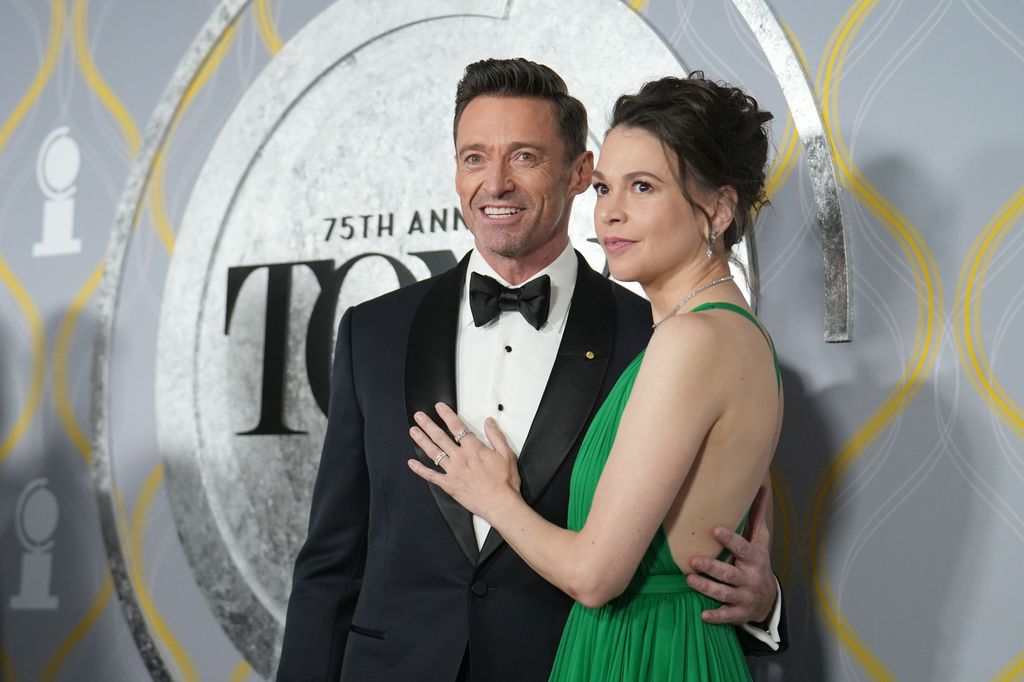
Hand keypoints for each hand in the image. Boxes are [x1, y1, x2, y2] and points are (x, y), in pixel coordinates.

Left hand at [407, 403, 520, 518]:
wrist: (499, 503)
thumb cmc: (504, 482)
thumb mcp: (506, 454)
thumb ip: (496, 436)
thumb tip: (489, 422)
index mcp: (473, 448)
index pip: (457, 427)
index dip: (446, 415)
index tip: (439, 407)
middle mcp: (460, 457)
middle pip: (440, 437)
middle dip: (428, 424)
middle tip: (419, 416)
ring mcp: (452, 471)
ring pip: (433, 452)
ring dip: (422, 440)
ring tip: (413, 431)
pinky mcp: (448, 484)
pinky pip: (431, 475)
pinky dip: (420, 469)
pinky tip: (411, 463)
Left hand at [686, 485, 776, 624]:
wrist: (768, 598)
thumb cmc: (758, 562)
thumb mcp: (761, 541)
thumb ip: (757, 516)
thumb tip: (762, 487)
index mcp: (754, 558)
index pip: (742, 548)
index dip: (729, 540)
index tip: (715, 530)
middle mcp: (750, 578)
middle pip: (729, 573)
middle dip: (711, 568)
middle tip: (693, 560)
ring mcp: (744, 597)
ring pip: (724, 593)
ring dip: (706, 588)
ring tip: (689, 580)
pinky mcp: (739, 613)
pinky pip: (727, 616)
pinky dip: (716, 616)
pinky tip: (703, 614)